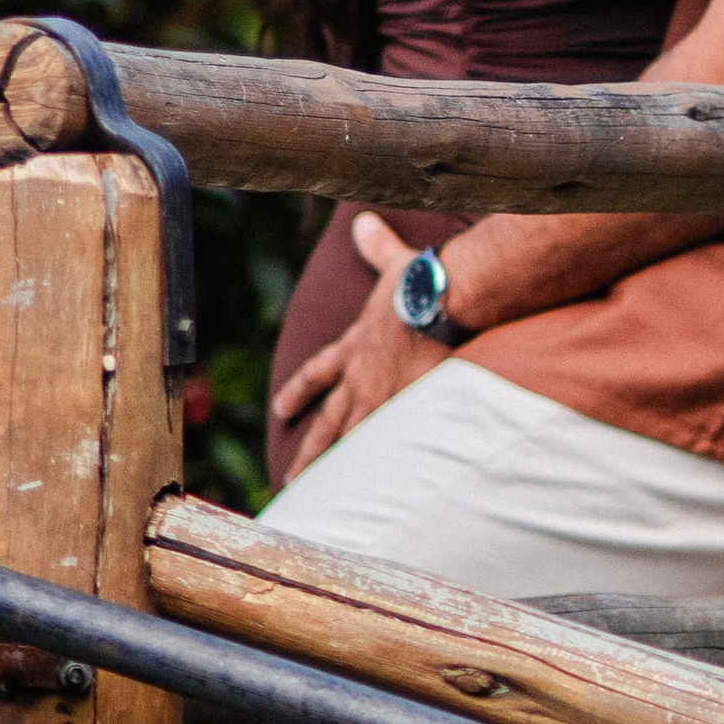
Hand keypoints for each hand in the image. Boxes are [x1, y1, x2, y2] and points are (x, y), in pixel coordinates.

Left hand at [270, 212, 446, 478]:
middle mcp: (363, 379)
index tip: (281, 408)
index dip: (300, 391)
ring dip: (339, 471)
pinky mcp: (410, 412)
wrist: (442, 301)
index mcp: (356, 346)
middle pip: (329, 421)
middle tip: (292, 477)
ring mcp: (385, 400)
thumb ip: (377, 247)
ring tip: (324, 500)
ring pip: (354, 443)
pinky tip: (381, 501)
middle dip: (311, 450)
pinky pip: (393, 453)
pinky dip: (384, 476)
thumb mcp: (392, 264)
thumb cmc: (419, 282)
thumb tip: (362, 221)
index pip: (319, 373)